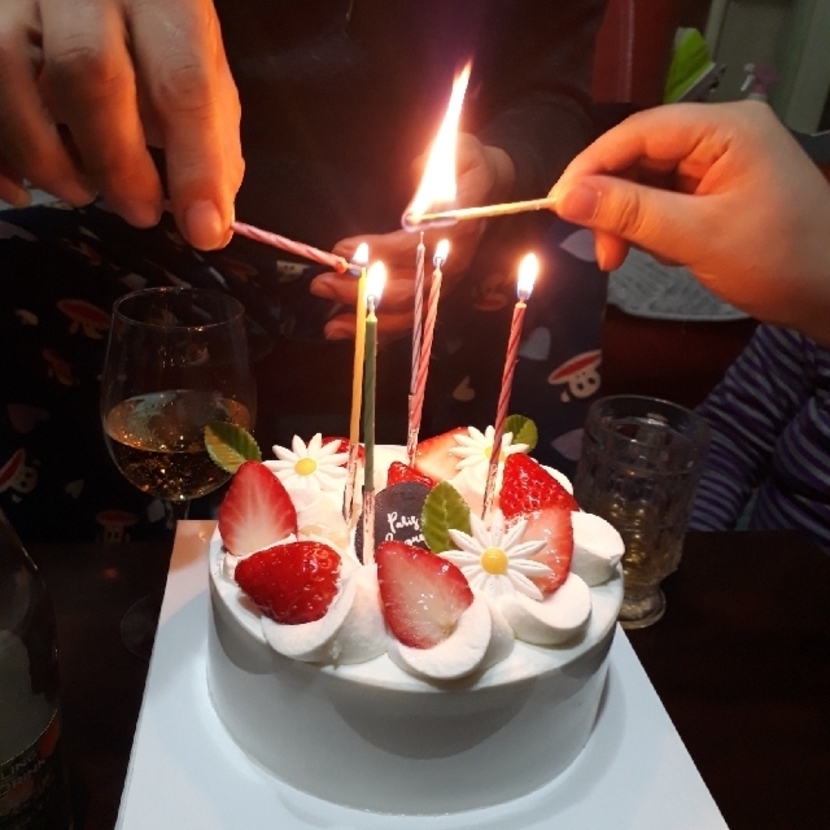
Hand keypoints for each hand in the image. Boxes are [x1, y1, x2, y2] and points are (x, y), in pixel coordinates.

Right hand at [0, 0, 242, 249]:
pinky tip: (23, 186)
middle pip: (88, 71)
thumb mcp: (199, 65)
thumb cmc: (153, 30)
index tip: (203, 229)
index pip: (184, 82)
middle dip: (117, 164)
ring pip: (10, 73)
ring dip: (48, 160)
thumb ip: (210, 134)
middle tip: (139, 213)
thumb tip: (208, 219)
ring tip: (81, 192)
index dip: (196, 166)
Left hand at [310, 133, 514, 340]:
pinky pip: (408, 318)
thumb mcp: (459, 150)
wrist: (492, 191)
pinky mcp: (434, 293)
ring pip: (406, 313)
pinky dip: (379, 330)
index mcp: (457, 229)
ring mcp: (444, 284)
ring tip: (331, 324)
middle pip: (407, 289)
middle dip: (361, 291)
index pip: (416, 248)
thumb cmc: (466, 168)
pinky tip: (349, 331)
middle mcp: (452, 264)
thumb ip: (439, 164)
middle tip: (321, 284)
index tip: (343, 250)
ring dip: (368, 320)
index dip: (380, 253)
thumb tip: (418, 183)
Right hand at [549, 101, 829, 343]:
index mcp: (725, 128)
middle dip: (612, 204)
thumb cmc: (778, 261)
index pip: (638, 133)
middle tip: (601, 251)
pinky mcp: (715, 190)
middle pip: (638, 157)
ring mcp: (718, 163)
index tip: (556, 206)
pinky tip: (658, 252)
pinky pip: (663, 200)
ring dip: (627, 221)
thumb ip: (631, 213)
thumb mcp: (698, 237)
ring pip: (646, 182)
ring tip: (624, 258)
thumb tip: (565, 198)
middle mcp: (720, 135)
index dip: (590, 166)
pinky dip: (649, 228)